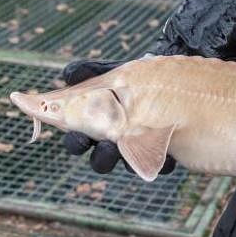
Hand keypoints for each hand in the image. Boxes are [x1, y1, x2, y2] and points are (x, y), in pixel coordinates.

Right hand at [61, 59, 176, 174]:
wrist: (166, 77)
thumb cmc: (129, 78)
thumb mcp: (108, 71)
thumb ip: (86, 71)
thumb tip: (69, 76)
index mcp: (94, 128)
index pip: (77, 142)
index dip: (75, 143)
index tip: (78, 135)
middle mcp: (114, 144)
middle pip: (101, 162)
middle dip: (102, 157)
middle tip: (107, 145)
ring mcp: (137, 150)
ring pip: (128, 165)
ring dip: (128, 160)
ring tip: (135, 146)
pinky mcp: (162, 153)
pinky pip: (161, 163)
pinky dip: (162, 159)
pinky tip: (165, 149)